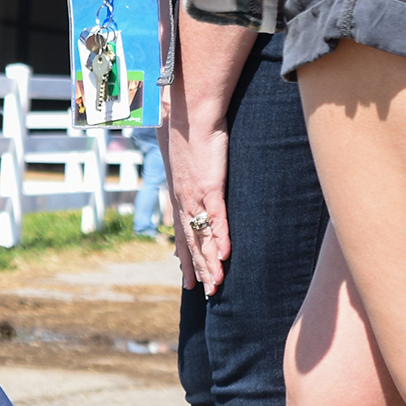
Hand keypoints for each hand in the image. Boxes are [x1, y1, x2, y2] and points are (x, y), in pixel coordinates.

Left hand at [168, 116, 230, 296]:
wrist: (190, 113)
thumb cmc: (188, 131)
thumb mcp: (187, 159)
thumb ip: (191, 175)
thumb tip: (197, 180)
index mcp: (178, 195)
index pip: (181, 233)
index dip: (185, 256)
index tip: (187, 276)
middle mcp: (183, 200)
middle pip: (191, 241)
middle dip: (197, 268)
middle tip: (202, 291)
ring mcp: (196, 195)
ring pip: (203, 236)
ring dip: (210, 261)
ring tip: (215, 284)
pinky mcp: (211, 186)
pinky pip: (217, 217)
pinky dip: (222, 237)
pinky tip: (226, 256)